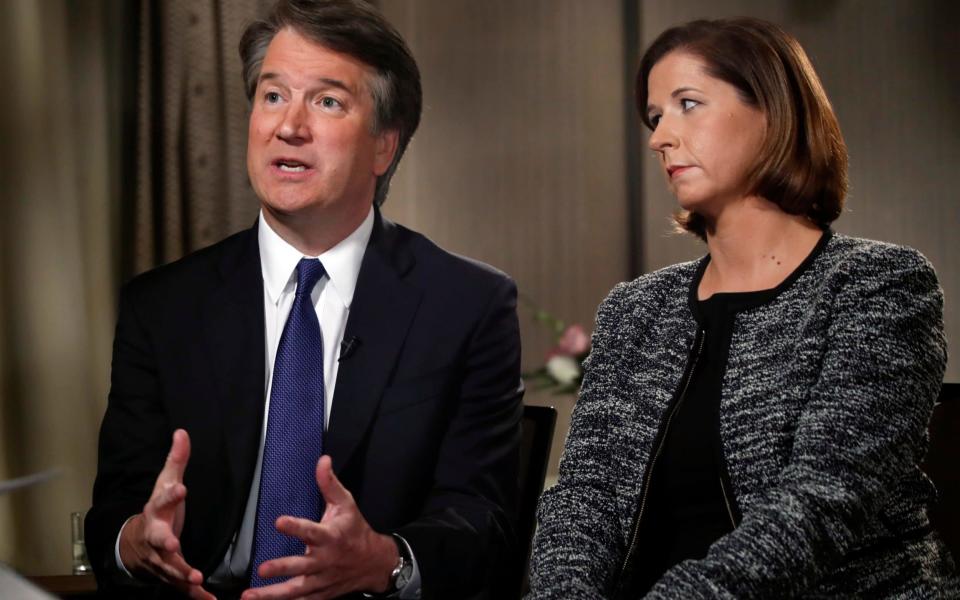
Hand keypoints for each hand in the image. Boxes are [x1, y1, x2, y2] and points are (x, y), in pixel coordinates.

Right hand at [119, 429, 213, 599]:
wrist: (134, 546)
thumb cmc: (158, 510)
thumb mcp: (166, 483)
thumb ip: (176, 461)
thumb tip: (182, 432)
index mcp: (157, 511)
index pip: (162, 499)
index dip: (171, 493)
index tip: (181, 488)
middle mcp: (156, 535)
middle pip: (158, 538)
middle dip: (164, 541)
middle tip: (172, 544)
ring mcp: (161, 558)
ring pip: (169, 566)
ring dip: (182, 573)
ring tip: (196, 578)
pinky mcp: (170, 574)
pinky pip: (182, 587)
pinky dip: (195, 595)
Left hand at [241, 456, 399, 599]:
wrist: (374, 563)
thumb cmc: (355, 531)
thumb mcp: (346, 504)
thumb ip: (330, 484)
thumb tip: (322, 460)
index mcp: (331, 537)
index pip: (312, 531)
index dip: (296, 527)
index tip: (278, 521)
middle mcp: (325, 561)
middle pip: (302, 566)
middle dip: (282, 568)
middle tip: (262, 569)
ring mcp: (322, 580)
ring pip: (296, 590)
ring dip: (273, 595)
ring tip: (250, 596)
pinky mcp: (320, 594)